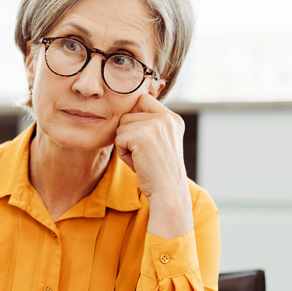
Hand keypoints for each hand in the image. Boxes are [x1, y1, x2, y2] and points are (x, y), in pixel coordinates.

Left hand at [114, 93, 192, 238]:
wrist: (168, 191)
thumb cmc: (160, 171)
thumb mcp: (161, 142)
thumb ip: (150, 126)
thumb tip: (125, 113)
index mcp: (173, 118)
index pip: (144, 99)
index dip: (134, 113)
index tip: (139, 135)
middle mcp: (166, 118)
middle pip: (128, 115)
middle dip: (128, 135)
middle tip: (143, 154)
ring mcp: (154, 126)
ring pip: (121, 127)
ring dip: (125, 145)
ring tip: (141, 159)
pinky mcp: (141, 136)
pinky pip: (118, 139)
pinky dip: (123, 153)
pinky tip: (137, 163)